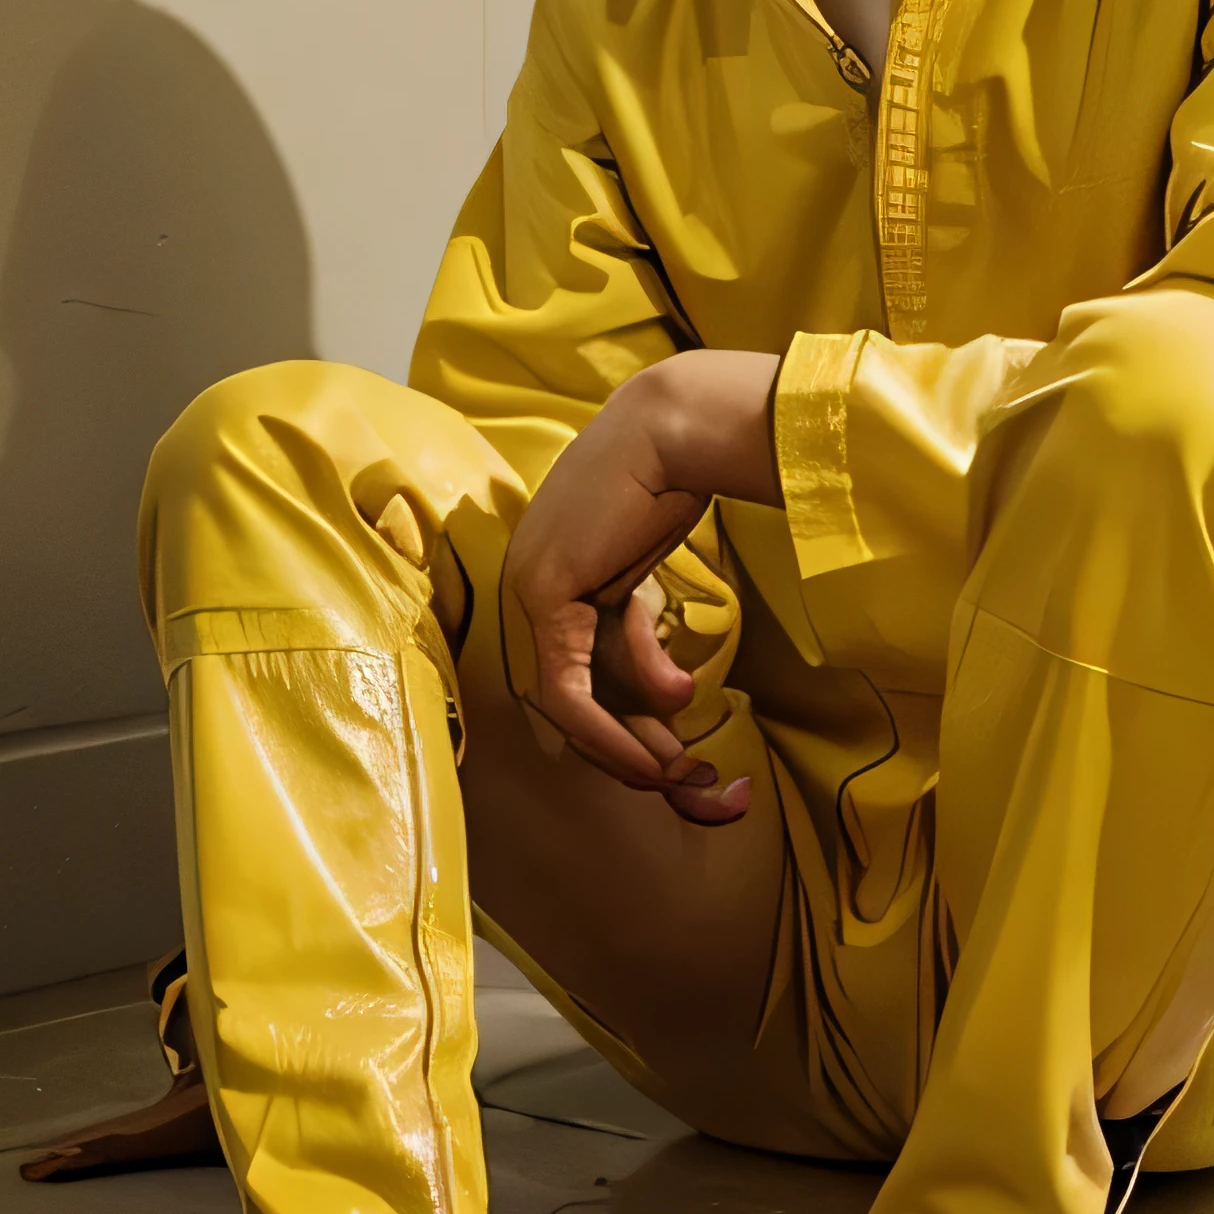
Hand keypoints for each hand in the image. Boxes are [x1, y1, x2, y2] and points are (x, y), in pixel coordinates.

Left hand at [504, 349, 779, 822]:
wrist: (675, 428)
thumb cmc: (674, 482)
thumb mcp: (648, 573)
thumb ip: (638, 634)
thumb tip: (668, 697)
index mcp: (549, 579)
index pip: (573, 673)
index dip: (619, 727)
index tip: (670, 761)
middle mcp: (529, 586)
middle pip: (567, 698)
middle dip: (625, 750)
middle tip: (685, 785)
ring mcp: (528, 588)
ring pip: (565, 704)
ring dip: (623, 748)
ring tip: (679, 774)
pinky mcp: (542, 593)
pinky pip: (568, 688)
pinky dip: (608, 729)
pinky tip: (654, 758)